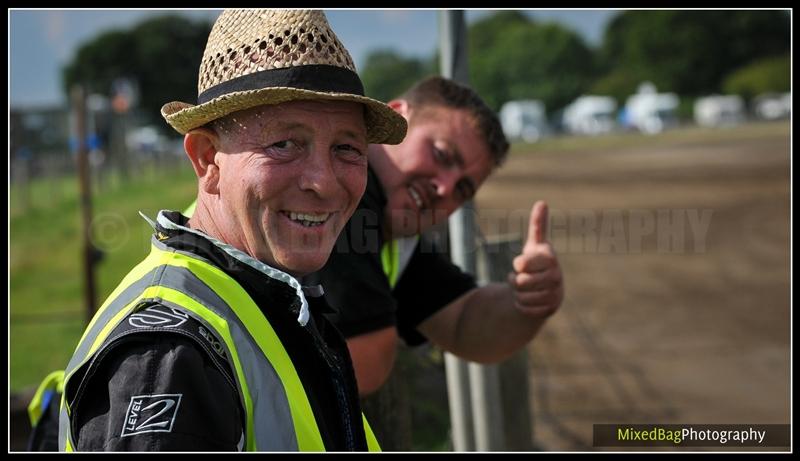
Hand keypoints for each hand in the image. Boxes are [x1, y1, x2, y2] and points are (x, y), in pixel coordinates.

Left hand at [507, 201, 563, 317]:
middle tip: (523, 277)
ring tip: (527, 288)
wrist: (544, 289)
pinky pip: (524, 309)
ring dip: (518, 294)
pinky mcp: (550, 310)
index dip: (517, 265)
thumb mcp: (535, 245)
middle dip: (515, 280)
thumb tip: (542, 202)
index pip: (520, 264)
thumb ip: (537, 225)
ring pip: (521, 297)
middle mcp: (556, 276)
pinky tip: (530, 300)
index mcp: (550, 258)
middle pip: (519, 282)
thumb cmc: (536, 263)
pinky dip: (522, 306)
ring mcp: (555, 294)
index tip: (523, 263)